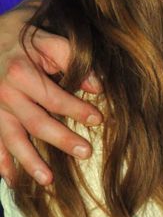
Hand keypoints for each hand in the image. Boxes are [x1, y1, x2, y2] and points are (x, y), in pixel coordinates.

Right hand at [0, 16, 102, 184]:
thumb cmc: (20, 37)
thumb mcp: (45, 39)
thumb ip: (70, 58)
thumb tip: (98, 86)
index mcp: (20, 73)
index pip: (53, 97)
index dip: (76, 109)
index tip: (98, 119)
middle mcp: (5, 94)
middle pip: (35, 122)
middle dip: (61, 139)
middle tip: (85, 153)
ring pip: (12, 139)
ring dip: (29, 161)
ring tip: (48, 179)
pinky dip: (1, 161)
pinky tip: (12, 179)